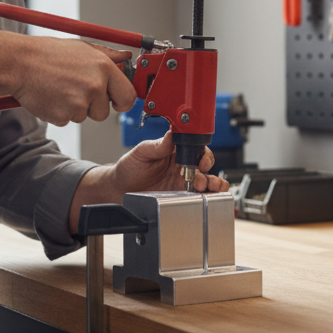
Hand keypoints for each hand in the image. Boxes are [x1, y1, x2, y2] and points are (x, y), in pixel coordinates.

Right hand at [15, 38, 134, 126]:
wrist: (19, 63)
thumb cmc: (49, 53)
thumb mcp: (82, 47)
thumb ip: (107, 55)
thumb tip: (126, 57)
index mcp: (104, 67)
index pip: (128, 96)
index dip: (122, 101)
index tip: (116, 101)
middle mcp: (95, 85)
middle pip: (105, 112)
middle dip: (94, 107)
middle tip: (77, 91)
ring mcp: (79, 102)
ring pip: (85, 116)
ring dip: (75, 107)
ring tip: (60, 87)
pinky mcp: (62, 116)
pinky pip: (67, 119)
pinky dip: (60, 111)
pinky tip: (51, 95)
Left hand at [69, 131, 229, 233]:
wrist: (118, 190)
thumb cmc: (128, 168)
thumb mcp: (141, 153)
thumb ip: (157, 145)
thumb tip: (172, 134)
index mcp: (174, 151)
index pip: (195, 148)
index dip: (202, 153)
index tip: (201, 160)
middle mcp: (182, 166)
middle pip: (205, 164)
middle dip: (208, 171)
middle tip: (200, 178)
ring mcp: (183, 182)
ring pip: (207, 180)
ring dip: (213, 183)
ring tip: (208, 187)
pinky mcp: (182, 197)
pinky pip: (200, 196)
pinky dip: (210, 197)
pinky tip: (209, 198)